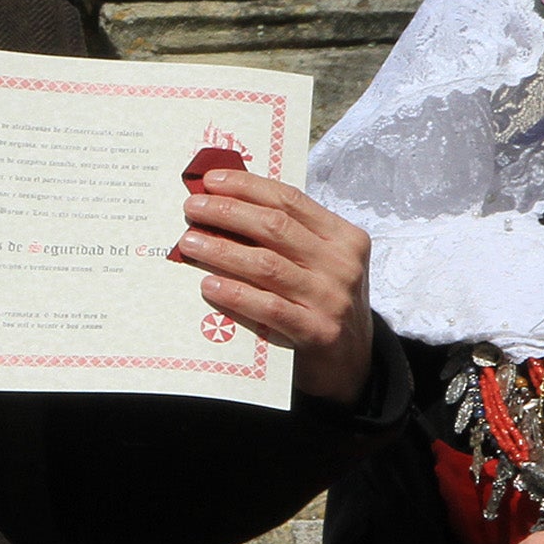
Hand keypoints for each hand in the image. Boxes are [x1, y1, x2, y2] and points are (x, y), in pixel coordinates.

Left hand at [178, 171, 374, 402]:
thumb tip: (226, 204)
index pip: (290, 200)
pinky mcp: (319, 332)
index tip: (211, 181)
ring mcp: (332, 299)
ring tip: (190, 242)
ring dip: (222, 251)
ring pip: (267, 265)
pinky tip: (209, 285)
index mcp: (343, 237)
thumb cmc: (324, 302)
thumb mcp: (320, 262)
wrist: (353, 363)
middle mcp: (341, 264)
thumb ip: (288, 236)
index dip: (248, 187)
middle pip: (275, 227)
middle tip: (192, 208)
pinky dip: (236, 294)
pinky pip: (269, 308)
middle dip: (228, 212)